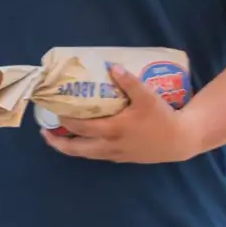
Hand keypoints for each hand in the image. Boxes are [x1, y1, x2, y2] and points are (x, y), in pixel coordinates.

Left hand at [42, 65, 200, 163]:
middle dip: (58, 142)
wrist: (180, 140)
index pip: (81, 127)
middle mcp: (110, 145)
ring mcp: (116, 154)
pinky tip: (85, 140)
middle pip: (76, 148)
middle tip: (45, 133)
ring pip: (86, 155)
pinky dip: (86, 149)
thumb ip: (129, 82)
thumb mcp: (147, 97)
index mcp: (113, 130)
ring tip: (58, 139)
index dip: (65, 120)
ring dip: (70, 147)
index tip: (54, 111)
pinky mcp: (123, 158)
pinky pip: (98, 155)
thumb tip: (111, 67)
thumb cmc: (163, 118)